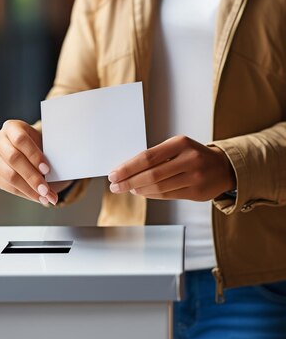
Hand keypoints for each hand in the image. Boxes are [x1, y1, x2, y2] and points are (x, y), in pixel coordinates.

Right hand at [0, 120, 70, 206]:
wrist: (30, 149)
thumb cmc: (40, 144)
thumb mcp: (45, 141)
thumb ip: (50, 150)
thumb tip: (65, 166)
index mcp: (12, 127)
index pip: (20, 139)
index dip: (34, 155)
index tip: (47, 169)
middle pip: (13, 159)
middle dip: (32, 176)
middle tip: (47, 189)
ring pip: (10, 176)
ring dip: (30, 189)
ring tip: (46, 196)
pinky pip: (9, 187)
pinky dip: (26, 194)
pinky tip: (39, 197)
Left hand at [108, 135, 235, 201]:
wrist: (224, 167)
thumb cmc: (194, 155)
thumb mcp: (178, 147)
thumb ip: (157, 156)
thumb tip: (128, 169)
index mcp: (180, 143)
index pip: (148, 156)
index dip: (128, 167)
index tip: (114, 173)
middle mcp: (189, 159)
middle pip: (151, 174)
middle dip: (129, 181)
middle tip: (115, 185)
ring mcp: (194, 177)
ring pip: (159, 187)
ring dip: (138, 189)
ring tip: (127, 189)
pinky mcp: (197, 192)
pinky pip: (167, 196)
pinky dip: (151, 195)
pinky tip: (141, 192)